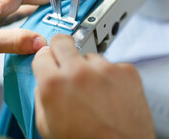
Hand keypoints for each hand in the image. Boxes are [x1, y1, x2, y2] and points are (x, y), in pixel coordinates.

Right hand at [32, 34, 154, 138]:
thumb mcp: (48, 128)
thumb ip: (41, 98)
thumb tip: (42, 82)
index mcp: (54, 85)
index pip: (41, 54)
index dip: (44, 61)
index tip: (48, 63)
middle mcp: (79, 72)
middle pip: (63, 41)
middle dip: (61, 50)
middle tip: (66, 64)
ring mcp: (105, 69)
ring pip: (89, 56)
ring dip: (88, 69)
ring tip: (94, 92)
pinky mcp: (127, 71)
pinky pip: (112, 65)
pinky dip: (110, 77)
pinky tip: (111, 95)